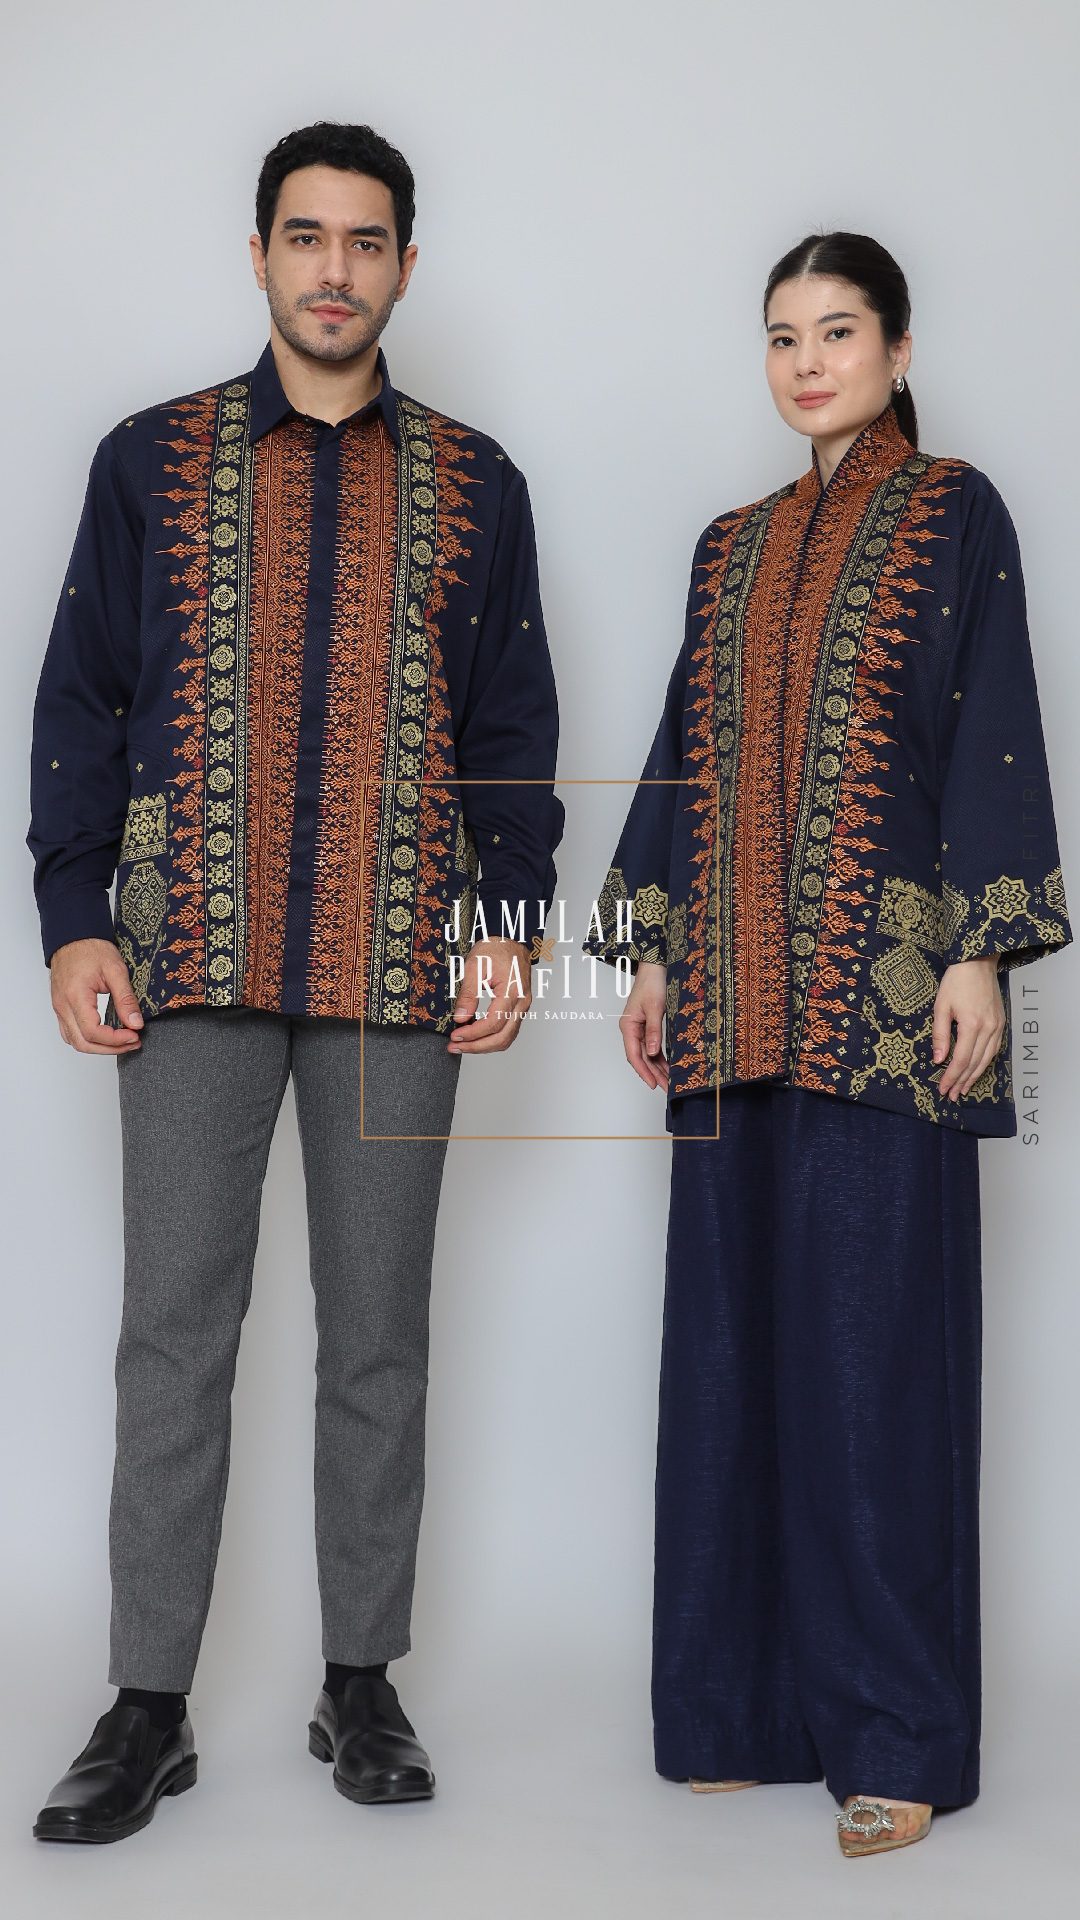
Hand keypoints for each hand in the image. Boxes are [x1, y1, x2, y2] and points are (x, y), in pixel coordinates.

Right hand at [50, 939, 143, 1054]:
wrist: (73, 937)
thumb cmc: (91, 949)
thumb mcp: (116, 970)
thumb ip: (126, 999)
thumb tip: (135, 1023)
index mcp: (75, 997)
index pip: (93, 1032)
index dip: (116, 1040)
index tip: (134, 1035)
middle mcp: (63, 1006)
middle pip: (83, 1043)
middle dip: (111, 1048)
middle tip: (133, 1042)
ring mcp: (59, 1009)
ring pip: (76, 1042)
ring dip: (100, 1047)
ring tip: (123, 1040)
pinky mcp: (61, 1008)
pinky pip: (70, 1033)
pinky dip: (88, 1040)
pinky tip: (106, 1036)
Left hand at [449, 939, 531, 1054]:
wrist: (512, 941)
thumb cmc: (496, 949)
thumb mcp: (475, 966)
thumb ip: (468, 993)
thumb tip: (461, 1018)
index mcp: (512, 992)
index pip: (493, 1023)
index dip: (473, 1034)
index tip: (456, 1035)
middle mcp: (522, 1003)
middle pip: (502, 1038)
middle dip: (476, 1046)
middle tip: (455, 1046)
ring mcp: (523, 1007)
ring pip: (507, 1039)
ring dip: (484, 1046)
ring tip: (463, 1045)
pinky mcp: (519, 1009)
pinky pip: (508, 1031)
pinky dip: (491, 1038)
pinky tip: (475, 1037)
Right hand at [619, 960, 668, 1089]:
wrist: (655, 967)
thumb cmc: (653, 983)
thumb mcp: (655, 1008)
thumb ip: (653, 1031)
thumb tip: (653, 1052)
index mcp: (628, 1026)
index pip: (634, 1055)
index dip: (643, 1071)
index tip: (653, 1084)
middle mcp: (632, 1029)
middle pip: (641, 1057)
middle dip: (653, 1073)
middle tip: (665, 1088)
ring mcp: (639, 1028)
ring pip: (647, 1054)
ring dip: (657, 1068)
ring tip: (668, 1081)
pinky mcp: (648, 1026)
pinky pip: (652, 1046)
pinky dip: (660, 1057)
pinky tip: (668, 1066)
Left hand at [932, 956, 1004, 1100]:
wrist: (977, 963)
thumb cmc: (956, 981)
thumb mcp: (941, 1007)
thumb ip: (940, 1035)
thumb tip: (938, 1059)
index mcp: (972, 1025)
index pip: (961, 1060)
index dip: (951, 1077)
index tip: (942, 1088)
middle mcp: (988, 1029)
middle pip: (975, 1063)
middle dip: (962, 1081)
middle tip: (952, 1095)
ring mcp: (997, 1026)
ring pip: (986, 1059)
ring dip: (974, 1076)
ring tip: (963, 1089)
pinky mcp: (1000, 1023)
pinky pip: (994, 1049)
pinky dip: (984, 1063)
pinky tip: (977, 1070)